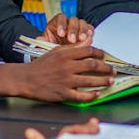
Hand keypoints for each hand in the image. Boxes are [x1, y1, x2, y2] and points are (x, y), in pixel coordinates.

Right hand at [0, 44, 114, 102]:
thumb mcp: (55, 52)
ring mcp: (65, 81)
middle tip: (113, 70)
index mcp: (65, 55)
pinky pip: (81, 96)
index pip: (88, 51)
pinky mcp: (62, 94)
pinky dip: (91, 96)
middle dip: (106, 68)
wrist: (25, 79)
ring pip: (90, 81)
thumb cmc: (40, 65)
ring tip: (110, 81)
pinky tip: (98, 94)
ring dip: (103, 81)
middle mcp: (66, 67)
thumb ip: (72, 48)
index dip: (99, 54)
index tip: (104, 57)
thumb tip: (88, 42)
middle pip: (92, 65)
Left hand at [38, 14, 93, 44]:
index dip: (61, 24)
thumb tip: (39, 39)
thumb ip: (43, 41)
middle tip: (72, 39)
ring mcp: (78, 27)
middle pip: (73, 20)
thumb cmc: (53, 47)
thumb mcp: (46, 44)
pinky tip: (90, 36)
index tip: (61, 33)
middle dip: (73, 29)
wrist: (60, 54)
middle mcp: (68, 23)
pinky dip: (90, 31)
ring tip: (82, 39)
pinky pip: (90, 28)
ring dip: (82, 31)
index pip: (61, 17)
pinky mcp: (86, 32)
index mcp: (58, 22)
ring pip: (82, 23)